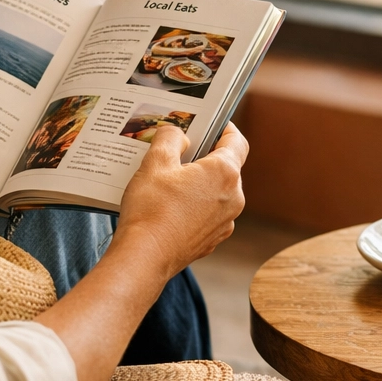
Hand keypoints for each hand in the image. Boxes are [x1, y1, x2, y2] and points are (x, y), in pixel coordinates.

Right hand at [115, 123, 248, 278]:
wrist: (144, 258)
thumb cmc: (151, 210)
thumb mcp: (155, 162)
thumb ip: (170, 139)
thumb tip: (178, 134)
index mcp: (224, 173)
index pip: (237, 141)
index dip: (225, 128)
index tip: (211, 122)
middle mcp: (233, 198)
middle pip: (226, 167)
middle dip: (204, 157)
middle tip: (179, 151)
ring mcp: (225, 222)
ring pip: (217, 192)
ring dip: (199, 183)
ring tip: (169, 181)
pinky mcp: (212, 239)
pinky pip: (209, 213)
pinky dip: (195, 205)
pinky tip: (170, 206)